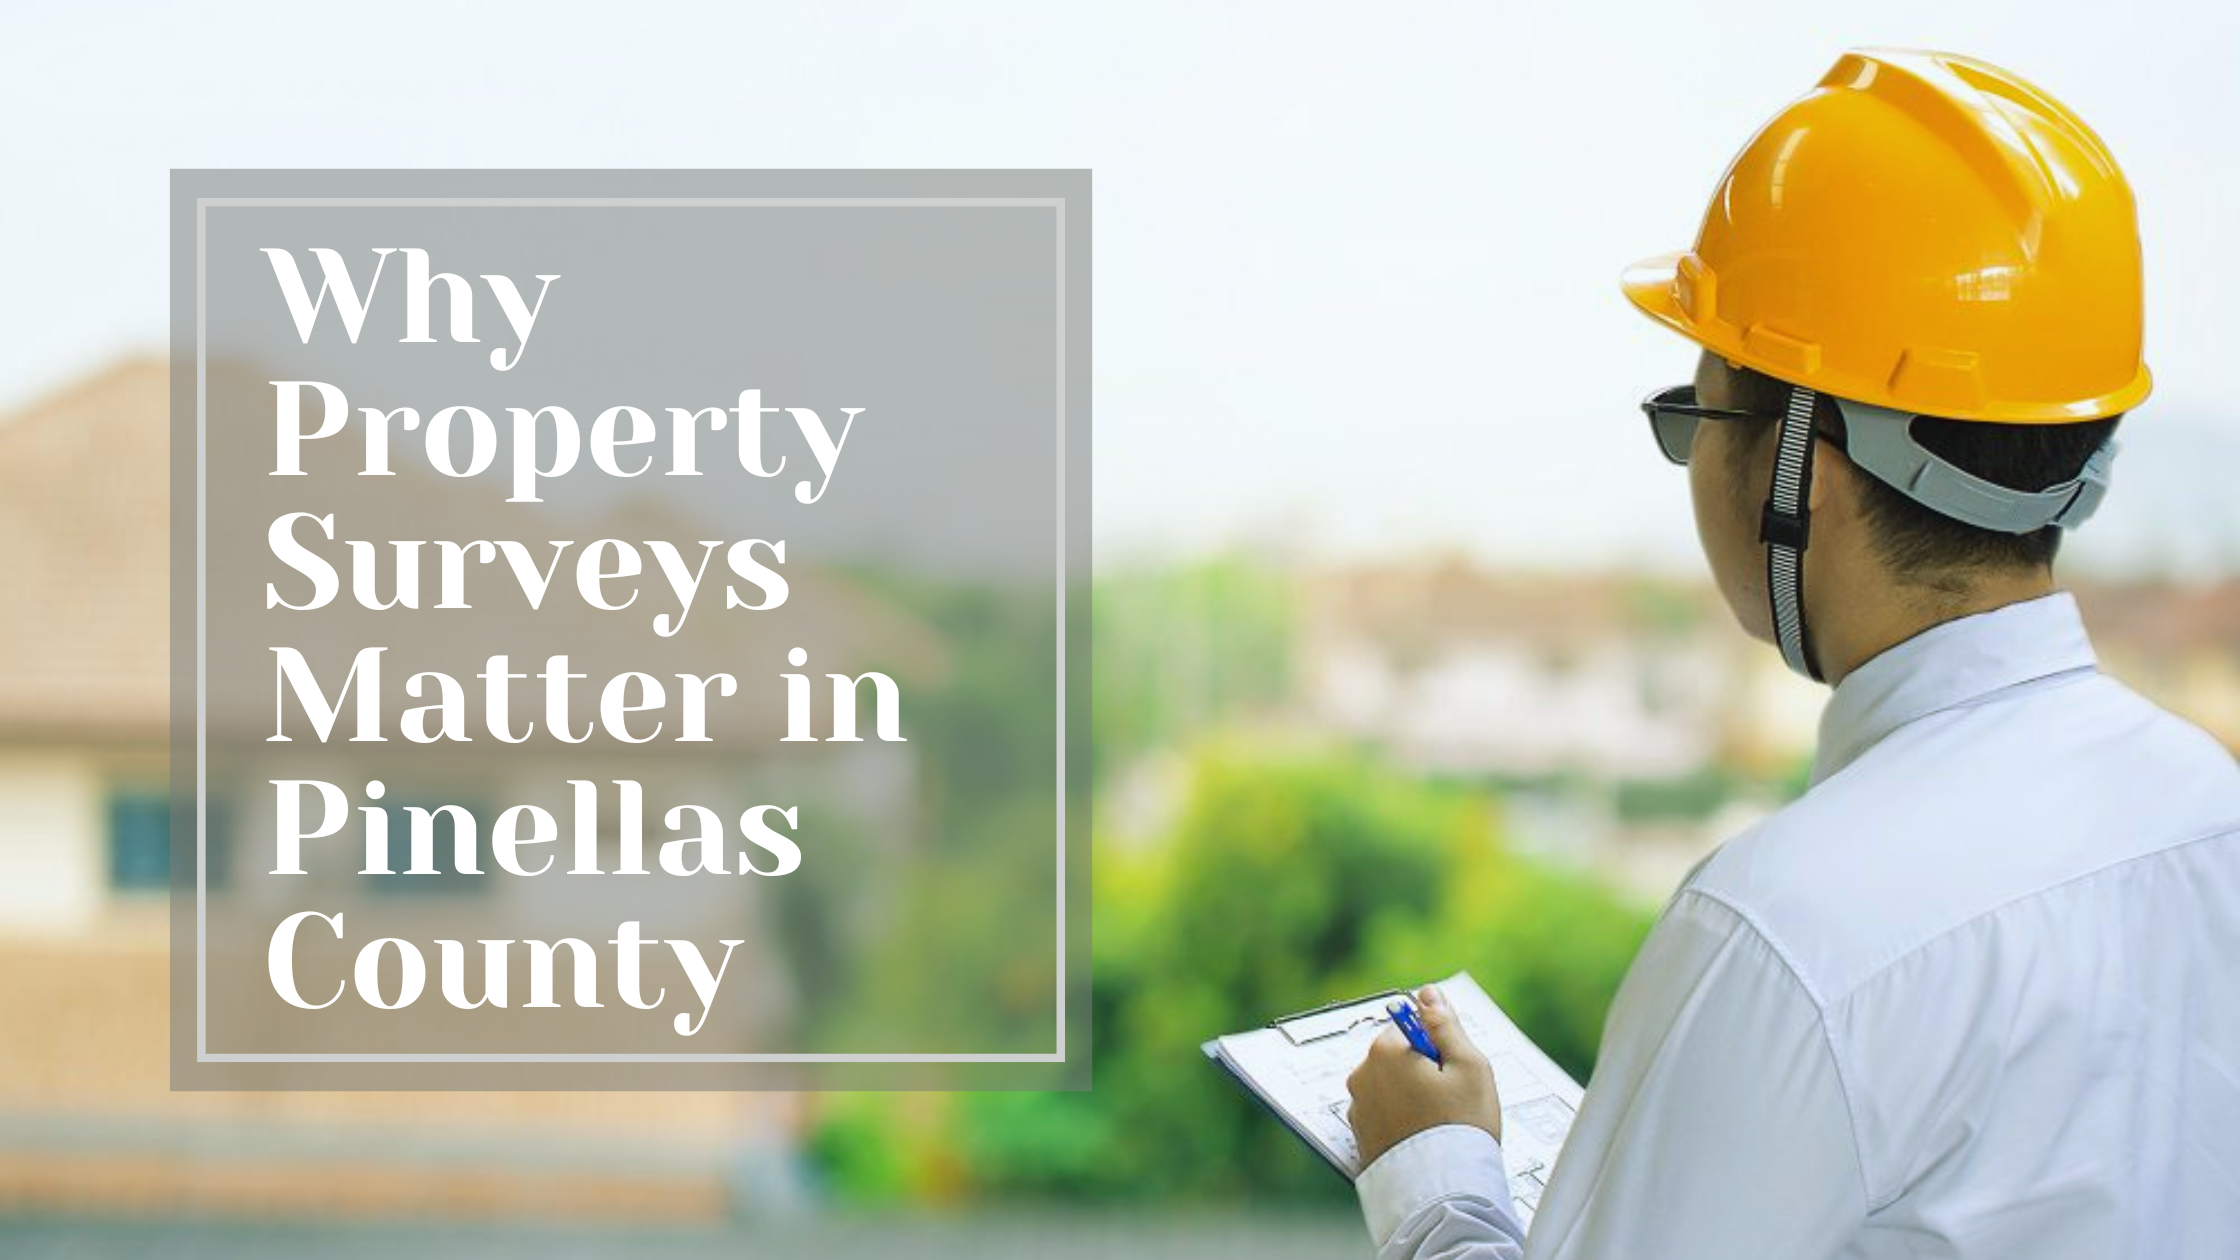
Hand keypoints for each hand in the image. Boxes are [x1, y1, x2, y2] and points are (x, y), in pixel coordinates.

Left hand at [1344, 983, 1502, 1167]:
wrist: (1443, 1190)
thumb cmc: (1461, 1126)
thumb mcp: (1469, 1065)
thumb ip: (1446, 1024)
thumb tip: (1429, 994)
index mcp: (1384, 1051)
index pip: (1412, 1027)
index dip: (1439, 1048)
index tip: (1452, 1072)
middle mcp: (1362, 1076)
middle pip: (1399, 1057)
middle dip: (1424, 1071)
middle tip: (1450, 1100)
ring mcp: (1358, 1108)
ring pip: (1392, 1087)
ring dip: (1412, 1096)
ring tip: (1437, 1124)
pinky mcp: (1360, 1136)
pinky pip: (1384, 1115)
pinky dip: (1401, 1121)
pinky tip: (1423, 1138)